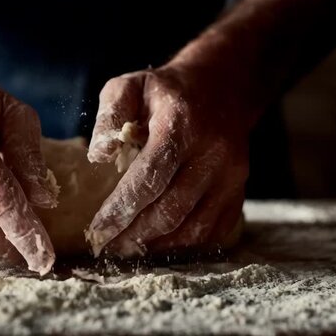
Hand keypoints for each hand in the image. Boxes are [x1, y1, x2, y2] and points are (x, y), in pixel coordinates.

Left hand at [86, 66, 248, 256]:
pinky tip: (157, 245)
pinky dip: (183, 245)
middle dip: (134, 234)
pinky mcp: (239, 192)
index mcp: (181, 124)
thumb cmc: (165, 92)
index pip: (150, 176)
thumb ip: (109, 116)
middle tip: (104, 246)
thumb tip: (98, 156)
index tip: (96, 230)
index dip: (121, 208)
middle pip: (171, 209)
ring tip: (126, 249)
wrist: (222, 88)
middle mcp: (213, 153)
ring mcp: (232, 176)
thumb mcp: (129, 86)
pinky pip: (213, 231)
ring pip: (193, 227)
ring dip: (156, 245)